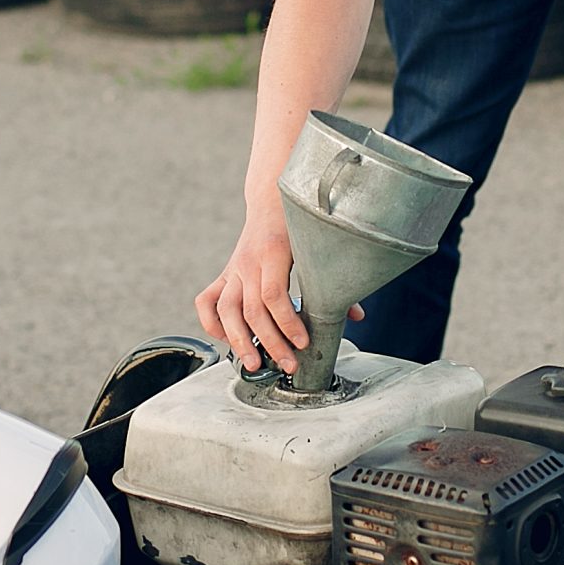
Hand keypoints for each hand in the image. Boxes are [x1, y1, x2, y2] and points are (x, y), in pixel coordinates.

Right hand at [195, 208, 361, 374]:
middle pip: (252, 309)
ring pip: (225, 310)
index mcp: (274, 252)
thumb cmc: (298, 226)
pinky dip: (213, 324)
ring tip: (253, 365)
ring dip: (238, 341)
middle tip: (288, 365)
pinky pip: (207, 302)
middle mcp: (249, 262)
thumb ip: (332, 282)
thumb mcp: (316, 247)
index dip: (288, 322)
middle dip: (270, 342)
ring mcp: (233, 269)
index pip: (274, 295)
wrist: (271, 199)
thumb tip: (356, 317)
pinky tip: (228, 339)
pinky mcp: (225, 274)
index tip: (304, 343)